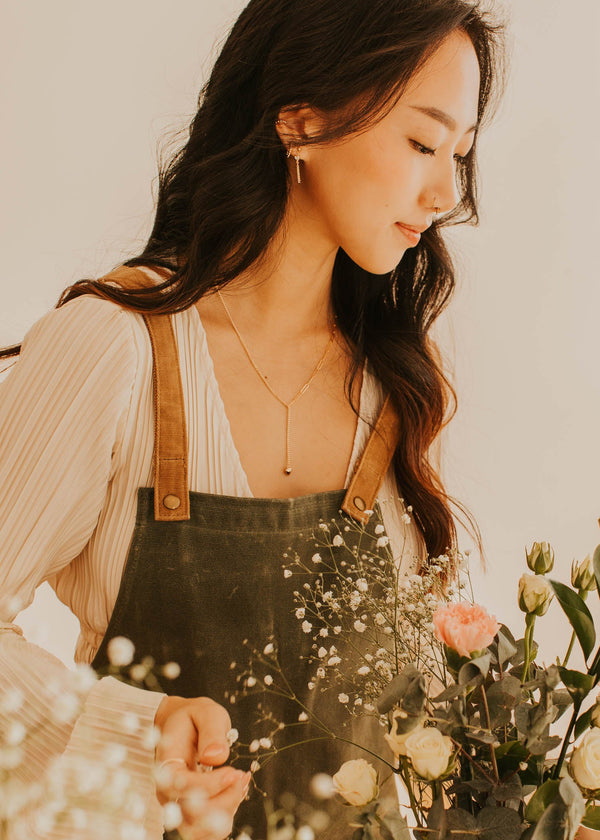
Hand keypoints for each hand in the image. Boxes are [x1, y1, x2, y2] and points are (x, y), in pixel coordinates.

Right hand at [154, 695, 249, 839]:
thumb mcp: (206, 712)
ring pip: (199, 830)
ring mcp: (178, 806)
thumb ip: (211, 731)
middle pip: (190, 817)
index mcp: (165, 765)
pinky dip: (227, 814)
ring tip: (241, 781)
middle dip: (223, 802)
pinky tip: (238, 789)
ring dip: (227, 812)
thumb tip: (216, 757)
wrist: (183, 724)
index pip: (181, 787)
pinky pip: (208, 829)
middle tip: (241, 776)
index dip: (210, 785)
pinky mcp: (191, 812)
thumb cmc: (194, 718)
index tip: (234, 771)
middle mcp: (168, 793)